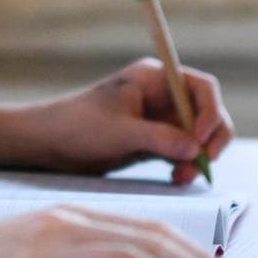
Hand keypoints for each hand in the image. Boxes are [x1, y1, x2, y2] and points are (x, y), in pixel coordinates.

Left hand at [19, 59, 233, 183]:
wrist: (47, 144)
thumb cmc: (77, 127)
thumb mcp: (120, 133)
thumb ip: (160, 139)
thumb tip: (196, 148)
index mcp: (153, 79)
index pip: (201, 88)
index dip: (210, 112)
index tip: (201, 139)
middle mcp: (161, 96)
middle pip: (206, 114)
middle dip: (209, 140)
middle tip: (201, 164)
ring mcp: (158, 119)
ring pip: (197, 137)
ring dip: (197, 157)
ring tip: (181, 177)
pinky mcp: (152, 142)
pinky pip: (182, 152)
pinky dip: (185, 165)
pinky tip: (176, 178)